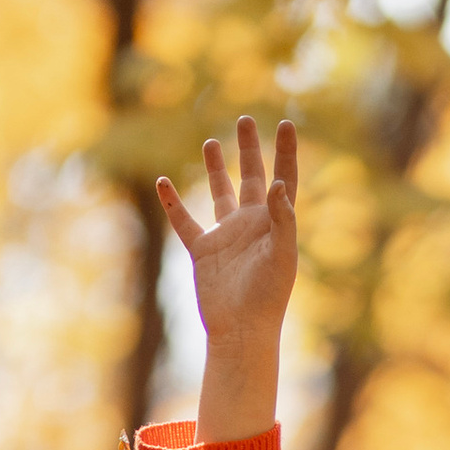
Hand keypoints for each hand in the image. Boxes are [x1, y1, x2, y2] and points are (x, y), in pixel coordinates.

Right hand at [160, 117, 296, 443]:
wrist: (241, 330)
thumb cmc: (267, 297)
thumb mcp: (280, 255)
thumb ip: (282, 219)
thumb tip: (279, 185)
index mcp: (275, 224)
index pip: (284, 179)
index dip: (286, 153)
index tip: (285, 124)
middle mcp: (252, 225)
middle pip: (252, 177)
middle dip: (249, 149)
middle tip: (246, 120)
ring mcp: (226, 236)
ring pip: (220, 193)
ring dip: (216, 168)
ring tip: (211, 141)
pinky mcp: (203, 251)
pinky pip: (184, 222)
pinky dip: (172, 203)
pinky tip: (163, 182)